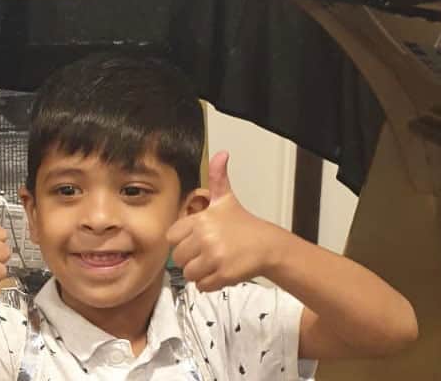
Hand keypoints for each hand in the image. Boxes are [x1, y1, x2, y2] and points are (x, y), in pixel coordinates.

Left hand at [166, 152, 288, 291]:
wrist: (268, 246)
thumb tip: (221, 154)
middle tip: (206, 253)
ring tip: (213, 263)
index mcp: (201, 219)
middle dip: (190, 258)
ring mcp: (215, 257)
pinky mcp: (224, 275)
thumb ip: (218, 178)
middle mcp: (206, 238)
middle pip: (179, 258)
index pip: (172, 237)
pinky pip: (202, 286)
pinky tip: (220, 272)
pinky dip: (209, 284)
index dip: (182, 241)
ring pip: (189, 274)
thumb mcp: (226, 199)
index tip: (195, 240)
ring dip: (199, 272)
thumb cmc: (244, 225)